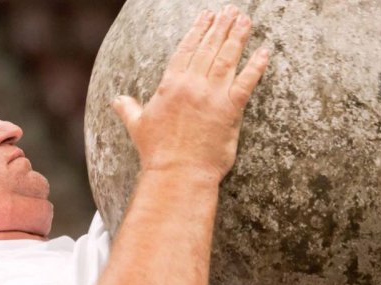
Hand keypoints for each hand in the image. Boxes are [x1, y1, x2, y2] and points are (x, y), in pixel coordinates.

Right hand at [112, 5, 269, 181]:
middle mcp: (192, 85)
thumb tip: (117, 101)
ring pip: (228, 59)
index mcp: (170, 84)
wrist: (178, 173)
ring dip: (238, 37)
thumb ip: (129, 109)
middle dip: (221, 27)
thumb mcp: (138, 126)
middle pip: (209, 48)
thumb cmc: (157, 152)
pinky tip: (264, 52)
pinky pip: (247, 82)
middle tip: (231, 11)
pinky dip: (256, 66)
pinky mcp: (231, 110)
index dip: (198, 30)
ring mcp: (213, 95)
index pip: (186, 49)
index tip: (207, 16)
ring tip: (245, 21)